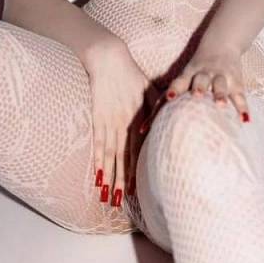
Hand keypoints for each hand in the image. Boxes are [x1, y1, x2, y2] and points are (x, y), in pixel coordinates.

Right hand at [83, 33, 159, 206]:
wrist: (110, 60)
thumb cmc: (132, 74)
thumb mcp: (151, 90)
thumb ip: (158, 109)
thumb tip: (167, 125)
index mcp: (139, 118)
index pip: (139, 151)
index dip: (139, 170)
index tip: (139, 189)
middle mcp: (125, 124)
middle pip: (124, 158)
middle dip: (123, 181)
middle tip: (122, 202)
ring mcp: (110, 122)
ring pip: (110, 155)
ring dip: (109, 176)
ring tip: (108, 195)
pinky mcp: (97, 117)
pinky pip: (98, 143)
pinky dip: (97, 160)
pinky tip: (97, 175)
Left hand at [139, 46, 250, 135]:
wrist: (222, 43)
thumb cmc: (195, 70)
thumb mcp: (183, 78)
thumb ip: (168, 101)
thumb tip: (141, 131)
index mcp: (188, 75)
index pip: (178, 83)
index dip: (173, 90)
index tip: (168, 100)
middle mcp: (204, 74)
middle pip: (201, 80)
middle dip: (199, 88)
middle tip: (196, 96)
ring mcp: (221, 76)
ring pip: (220, 85)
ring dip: (220, 94)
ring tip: (221, 106)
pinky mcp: (236, 81)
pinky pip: (240, 95)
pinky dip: (243, 108)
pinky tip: (245, 120)